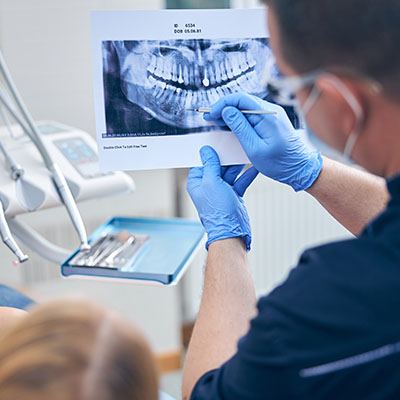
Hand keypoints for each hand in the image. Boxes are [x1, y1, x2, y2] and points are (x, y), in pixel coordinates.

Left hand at [187, 146, 257, 250]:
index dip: (210, 152)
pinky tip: (255, 167)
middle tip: (235, 146)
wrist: (232, 232)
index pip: (202, 162)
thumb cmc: (218, 212)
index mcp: (197, 182)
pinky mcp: (234, 194)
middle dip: (227, 157)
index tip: (218, 142)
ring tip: (246, 153)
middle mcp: (208, 186)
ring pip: (230, 172)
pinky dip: (247, 174)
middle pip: (218, 165)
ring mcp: (222, 190)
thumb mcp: (212, 183)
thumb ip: (210, 165)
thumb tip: (206, 151)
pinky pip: (240, 180)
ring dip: (238, 164)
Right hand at [204, 93, 322, 191]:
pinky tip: (229, 127)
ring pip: (245, 109)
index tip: (210, 114)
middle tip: (208, 119)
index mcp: (267, 115)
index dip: (222, 104)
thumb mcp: (254, 148)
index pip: (240, 99)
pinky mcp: (271, 122)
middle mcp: (270, 111)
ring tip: (215, 123)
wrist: (300, 169)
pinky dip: (238, 120)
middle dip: (223, 109)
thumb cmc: (280, 163)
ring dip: (229, 114)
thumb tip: (226, 111)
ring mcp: (271, 116)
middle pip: (241, 102)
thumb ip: (239, 127)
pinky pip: (251, 116)